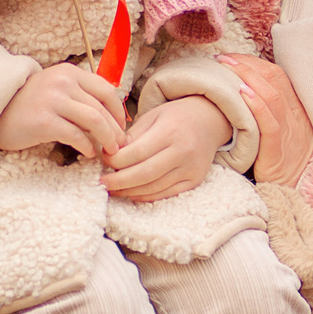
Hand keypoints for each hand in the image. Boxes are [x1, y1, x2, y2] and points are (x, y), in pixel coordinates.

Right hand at [0, 63, 129, 157]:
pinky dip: (87, 146)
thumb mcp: (55, 88)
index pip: (106, 90)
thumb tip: (111, 113)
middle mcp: (62, 82)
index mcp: (69, 72)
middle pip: (102, 108)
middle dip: (116, 130)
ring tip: (109, 151)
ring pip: (94, 120)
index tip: (122, 127)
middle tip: (120, 145)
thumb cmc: (28, 104)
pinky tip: (89, 153)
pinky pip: (75, 136)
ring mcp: (53, 101)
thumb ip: (79, 93)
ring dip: (107, 139)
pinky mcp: (44, 121)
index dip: (119, 112)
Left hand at [103, 96, 231, 201]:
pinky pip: (167, 194)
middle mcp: (183, 151)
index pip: (137, 152)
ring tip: (114, 189)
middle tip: (102, 182)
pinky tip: (133, 193)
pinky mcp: (195, 180)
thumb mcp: (153, 116)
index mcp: (170, 131)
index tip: (104, 161)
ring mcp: (191, 168)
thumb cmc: (177, 117)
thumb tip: (112, 155)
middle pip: (145, 173)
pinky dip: (147, 196)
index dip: (116, 160)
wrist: (210, 121)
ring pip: (154, 187)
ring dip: (130, 191)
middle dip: (119, 181)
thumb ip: (133, 136)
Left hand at [219, 53, 312, 185]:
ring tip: (226, 69)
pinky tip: (242, 94)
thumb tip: (240, 94)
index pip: (277, 77)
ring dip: (248, 78)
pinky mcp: (278, 151)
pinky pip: (270, 124)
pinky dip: (257, 106)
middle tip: (223, 59)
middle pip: (275, 80)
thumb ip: (267, 114)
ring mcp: (289, 133)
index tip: (233, 58)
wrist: (293, 192)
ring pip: (273, 96)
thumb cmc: (280, 163)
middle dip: (247, 65)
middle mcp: (295, 117)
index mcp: (296, 111)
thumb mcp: (279, 134)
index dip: (255, 64)